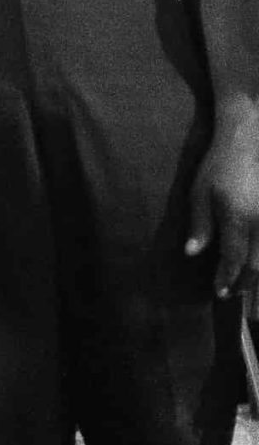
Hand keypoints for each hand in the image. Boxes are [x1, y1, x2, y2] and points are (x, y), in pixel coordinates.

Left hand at [187, 109, 258, 295]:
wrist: (248, 143)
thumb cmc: (218, 167)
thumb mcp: (200, 193)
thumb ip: (200, 225)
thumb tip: (192, 254)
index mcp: (237, 217)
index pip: (234, 258)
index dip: (227, 278)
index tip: (220, 293)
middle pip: (258, 266)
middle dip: (247, 285)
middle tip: (237, 301)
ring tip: (254, 298)